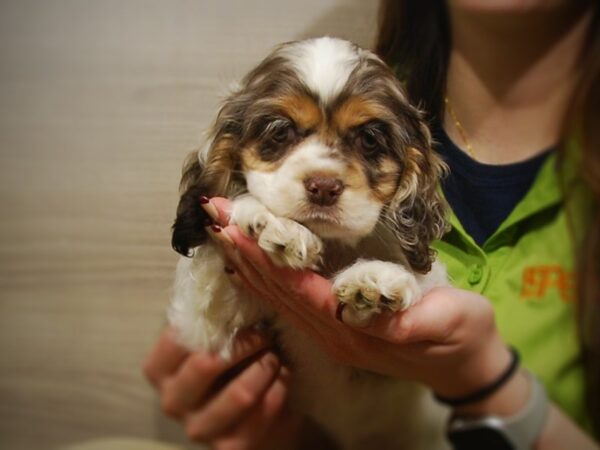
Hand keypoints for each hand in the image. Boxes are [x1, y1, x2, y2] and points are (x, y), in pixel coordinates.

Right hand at [143, 328, 300, 448]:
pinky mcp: (231, 446)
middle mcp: (172, 402)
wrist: (254, 420)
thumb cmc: (231, 370)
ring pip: (241, 393)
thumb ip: (211, 322)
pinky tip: (282, 379)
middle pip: (206, 365)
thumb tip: (223, 278)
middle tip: (264, 335)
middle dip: (244, 344)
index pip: (174, 338)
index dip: (210, 321)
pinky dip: (280, 388)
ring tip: (275, 358)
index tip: (236, 315)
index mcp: (161, 371)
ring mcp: (200, 428)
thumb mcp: (215, 344)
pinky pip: (265, 409)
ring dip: (266, 368)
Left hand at [205, 197, 518, 405]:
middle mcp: (333, 334)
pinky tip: (250, 262)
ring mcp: (332, 334)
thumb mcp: (449, 322)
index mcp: (356, 330)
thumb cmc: (463, 336)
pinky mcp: (336, 328)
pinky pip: (291, 302)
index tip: (235, 227)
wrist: (467, 366)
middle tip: (213, 216)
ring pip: (279, 297)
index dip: (265, 259)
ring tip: (222, 231)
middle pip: (278, 291)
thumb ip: (409, 320)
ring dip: (247, 263)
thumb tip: (365, 311)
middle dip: (243, 252)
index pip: (299, 290)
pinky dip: (266, 279)